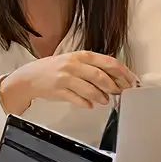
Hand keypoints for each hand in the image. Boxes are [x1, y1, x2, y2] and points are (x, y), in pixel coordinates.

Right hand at [0, 51, 139, 113]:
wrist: (30, 77)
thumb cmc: (55, 69)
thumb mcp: (74, 61)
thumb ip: (93, 68)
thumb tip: (115, 79)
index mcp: (81, 55)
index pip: (107, 62)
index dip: (122, 72)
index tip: (130, 80)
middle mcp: (74, 64)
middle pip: (100, 76)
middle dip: (113, 86)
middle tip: (119, 93)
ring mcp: (66, 77)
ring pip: (90, 89)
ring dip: (101, 97)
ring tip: (104, 100)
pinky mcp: (59, 90)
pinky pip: (77, 99)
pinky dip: (86, 103)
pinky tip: (90, 105)